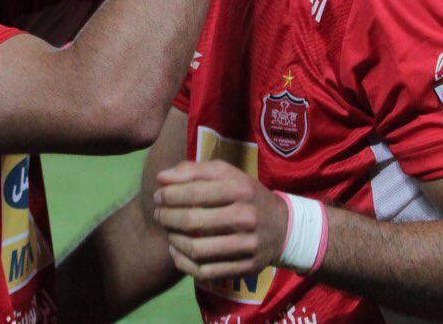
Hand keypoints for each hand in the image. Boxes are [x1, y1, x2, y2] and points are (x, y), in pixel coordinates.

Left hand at [152, 160, 288, 281]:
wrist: (284, 227)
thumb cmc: (247, 195)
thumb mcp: (228, 175)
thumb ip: (194, 171)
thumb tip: (161, 178)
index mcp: (241, 189)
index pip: (196, 192)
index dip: (170, 195)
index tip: (158, 196)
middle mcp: (246, 217)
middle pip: (194, 221)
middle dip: (168, 217)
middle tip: (159, 214)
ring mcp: (248, 245)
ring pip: (198, 250)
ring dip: (174, 241)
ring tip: (168, 232)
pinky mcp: (246, 268)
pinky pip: (206, 271)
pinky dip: (184, 263)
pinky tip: (176, 252)